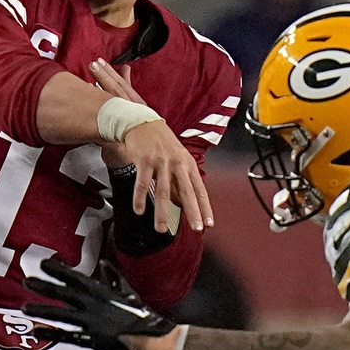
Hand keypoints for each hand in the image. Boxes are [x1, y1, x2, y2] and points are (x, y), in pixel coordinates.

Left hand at [24, 256, 175, 349]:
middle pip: (64, 294)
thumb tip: (104, 264)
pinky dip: (51, 333)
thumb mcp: (127, 292)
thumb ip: (113, 278)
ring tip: (24, 307)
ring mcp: (90, 322)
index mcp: (101, 293)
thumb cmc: (140, 315)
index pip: (76, 279)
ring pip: (62, 315)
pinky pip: (67, 336)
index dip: (59, 270)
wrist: (151, 337)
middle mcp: (93, 305)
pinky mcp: (91, 339)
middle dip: (45, 287)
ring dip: (42, 310)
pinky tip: (36, 331)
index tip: (44, 263)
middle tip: (26, 281)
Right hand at [93, 59, 213, 231]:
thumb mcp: (176, 157)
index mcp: (187, 163)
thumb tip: (183, 203)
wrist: (141, 121)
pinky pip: (143, 184)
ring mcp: (160, 161)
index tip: (209, 223)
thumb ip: (180, 179)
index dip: (205, 207)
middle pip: (186, 192)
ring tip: (162, 228)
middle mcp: (176, 163)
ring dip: (162, 212)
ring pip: (163, 191)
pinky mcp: (144, 161)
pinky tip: (140, 211)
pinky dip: (140, 198)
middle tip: (196, 229)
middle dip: (192, 212)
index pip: (200, 189)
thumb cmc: (161, 141)